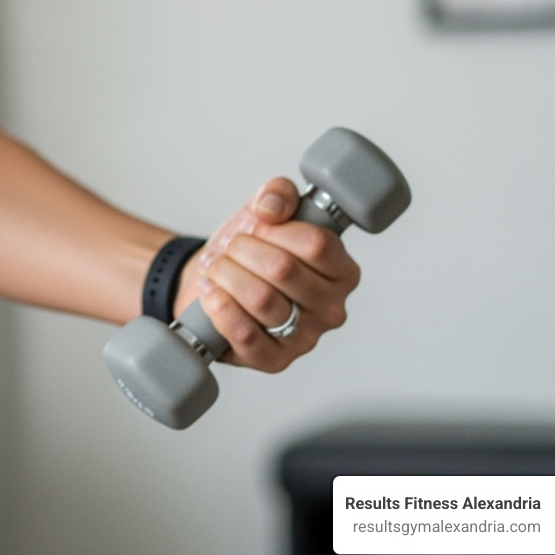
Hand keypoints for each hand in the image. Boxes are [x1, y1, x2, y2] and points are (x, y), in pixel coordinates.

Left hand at [175, 177, 359, 371]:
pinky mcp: (274, 360)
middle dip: (243, 250)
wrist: (213, 281)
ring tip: (217, 269)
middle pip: (283, 269)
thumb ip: (278, 194)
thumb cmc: (248, 251)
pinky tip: (212, 293)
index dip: (276, 230)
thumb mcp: (264, 211)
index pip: (317, 244)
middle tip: (231, 248)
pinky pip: (246, 334)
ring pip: (261, 299)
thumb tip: (272, 206)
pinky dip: (220, 307)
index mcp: (342, 270)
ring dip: (226, 275)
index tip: (258, 225)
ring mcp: (305, 339)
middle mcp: (332, 308)